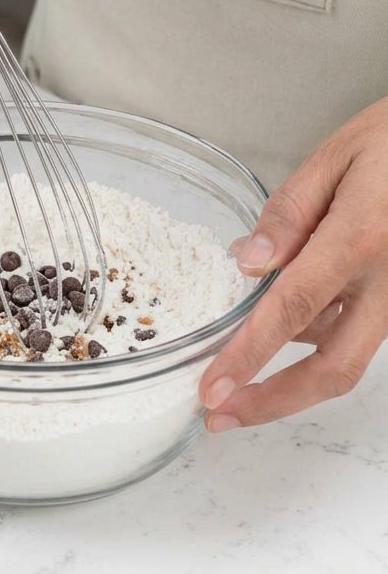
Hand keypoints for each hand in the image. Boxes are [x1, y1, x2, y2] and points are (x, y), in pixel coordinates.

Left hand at [200, 98, 387, 430]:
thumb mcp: (335, 157)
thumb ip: (289, 212)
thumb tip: (248, 261)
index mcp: (360, 240)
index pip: (291, 310)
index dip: (249, 356)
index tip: (212, 389)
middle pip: (334, 368)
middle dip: (273, 403)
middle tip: (220, 417)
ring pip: (348, 357)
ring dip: (292, 377)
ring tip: (237, 374)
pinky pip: (360, 332)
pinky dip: (318, 341)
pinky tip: (284, 328)